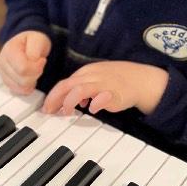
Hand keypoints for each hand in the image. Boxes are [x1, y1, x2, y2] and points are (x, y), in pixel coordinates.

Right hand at [0, 30, 51, 94]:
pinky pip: (18, 91)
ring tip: (34, 70)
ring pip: (20, 88)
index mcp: (9, 50)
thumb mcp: (37, 40)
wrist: (29, 42)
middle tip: (39, 65)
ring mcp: (3, 72)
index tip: (42, 60)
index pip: (23, 69)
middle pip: (22, 80)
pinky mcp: (6, 80)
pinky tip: (31, 77)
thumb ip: (34, 53)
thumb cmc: (33, 40)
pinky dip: (28, 86)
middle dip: (36, 75)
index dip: (37, 67)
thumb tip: (31, 64)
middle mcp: (2, 62)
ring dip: (32, 81)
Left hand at [42, 61, 168, 115]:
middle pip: (68, 86)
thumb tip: (68, 103)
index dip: (53, 96)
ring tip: (68, 112)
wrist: (139, 79)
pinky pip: (102, 98)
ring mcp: (103, 84)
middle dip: (56, 99)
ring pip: (80, 90)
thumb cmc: (115, 81)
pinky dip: (95, 104)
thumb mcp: (94, 81)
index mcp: (86, 73)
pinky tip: (92, 109)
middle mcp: (92, 76)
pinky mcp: (115, 94)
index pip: (64, 83)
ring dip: (70, 102)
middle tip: (50, 111)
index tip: (47, 108)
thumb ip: (80, 90)